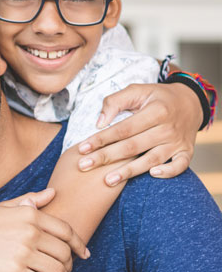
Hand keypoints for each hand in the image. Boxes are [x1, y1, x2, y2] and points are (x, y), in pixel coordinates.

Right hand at [0, 188, 87, 271]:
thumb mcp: (2, 209)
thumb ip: (29, 201)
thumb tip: (53, 193)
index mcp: (29, 214)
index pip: (66, 231)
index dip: (79, 244)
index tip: (84, 254)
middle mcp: (30, 231)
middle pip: (65, 252)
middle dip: (71, 265)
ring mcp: (22, 252)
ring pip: (58, 270)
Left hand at [77, 82, 200, 184]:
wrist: (190, 103)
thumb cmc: (156, 98)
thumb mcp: (137, 90)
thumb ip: (116, 101)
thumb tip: (99, 122)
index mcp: (155, 111)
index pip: (123, 129)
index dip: (101, 139)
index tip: (82, 148)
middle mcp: (167, 128)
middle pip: (132, 146)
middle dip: (106, 157)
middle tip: (84, 166)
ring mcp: (177, 142)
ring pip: (151, 159)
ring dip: (129, 171)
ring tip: (107, 181)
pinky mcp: (186, 152)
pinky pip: (180, 166)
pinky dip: (168, 172)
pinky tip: (151, 175)